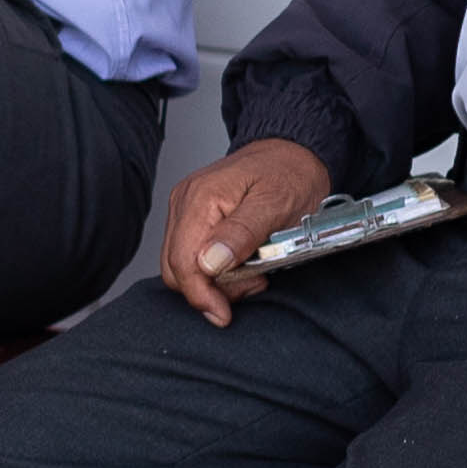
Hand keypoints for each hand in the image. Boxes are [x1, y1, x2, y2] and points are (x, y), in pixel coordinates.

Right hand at [159, 138, 334, 328]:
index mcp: (202, 198)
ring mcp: (185, 209)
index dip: (200, 294)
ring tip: (254, 271)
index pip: (182, 261)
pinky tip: (242, 262)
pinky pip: (190, 254)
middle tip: (253, 283)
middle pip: (176, 268)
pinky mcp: (192, 217)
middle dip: (211, 288)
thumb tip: (209, 263)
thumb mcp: (276, 205)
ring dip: (216, 280)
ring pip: (182, 265)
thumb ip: (241, 233)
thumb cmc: (289, 174)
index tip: (223, 314)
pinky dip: (215, 269)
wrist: (291, 152)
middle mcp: (185, 202)